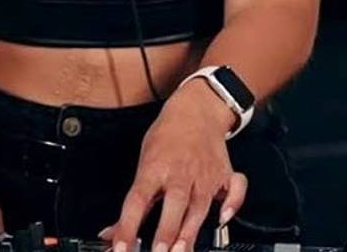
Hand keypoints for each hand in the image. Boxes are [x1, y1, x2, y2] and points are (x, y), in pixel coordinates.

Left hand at [101, 82, 245, 251]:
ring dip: (191, 230)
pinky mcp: (224, 174)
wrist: (197, 109)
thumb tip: (111, 233)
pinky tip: (224, 219)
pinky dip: (232, 203)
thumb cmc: (167, 136)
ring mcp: (205, 174)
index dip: (128, 226)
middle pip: (174, 204)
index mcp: (154, 169)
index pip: (137, 201)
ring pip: (200, 205)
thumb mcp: (142, 162)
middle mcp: (180, 173)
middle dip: (167, 231)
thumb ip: (132, 204)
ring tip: (182, 250)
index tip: (121, 247)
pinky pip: (234, 189)